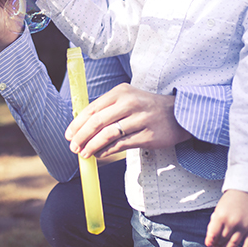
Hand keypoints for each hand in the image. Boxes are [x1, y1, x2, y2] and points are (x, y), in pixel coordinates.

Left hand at [65, 83, 190, 158]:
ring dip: (92, 146)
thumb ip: (107, 109)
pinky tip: (100, 154)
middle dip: (82, 136)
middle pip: (98, 121)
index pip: (93, 108)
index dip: (78, 123)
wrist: (178, 114)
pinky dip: (107, 151)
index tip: (69, 134)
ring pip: (108, 135)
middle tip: (73, 147)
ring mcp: (140, 119)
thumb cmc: (147, 107)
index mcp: (122, 92)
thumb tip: (81, 126)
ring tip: (84, 154)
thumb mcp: (128, 99)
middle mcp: (131, 103)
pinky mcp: (148, 135)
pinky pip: (121, 145)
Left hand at [205, 189, 247, 246]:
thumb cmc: (231, 199)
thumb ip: (215, 223)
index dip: (210, 241)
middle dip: (217, 246)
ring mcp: (244, 227)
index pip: (213, 235)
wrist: (247, 190)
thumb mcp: (219, 208)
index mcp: (221, 216)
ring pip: (233, 245)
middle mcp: (232, 223)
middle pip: (222, 241)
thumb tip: (212, 239)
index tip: (209, 243)